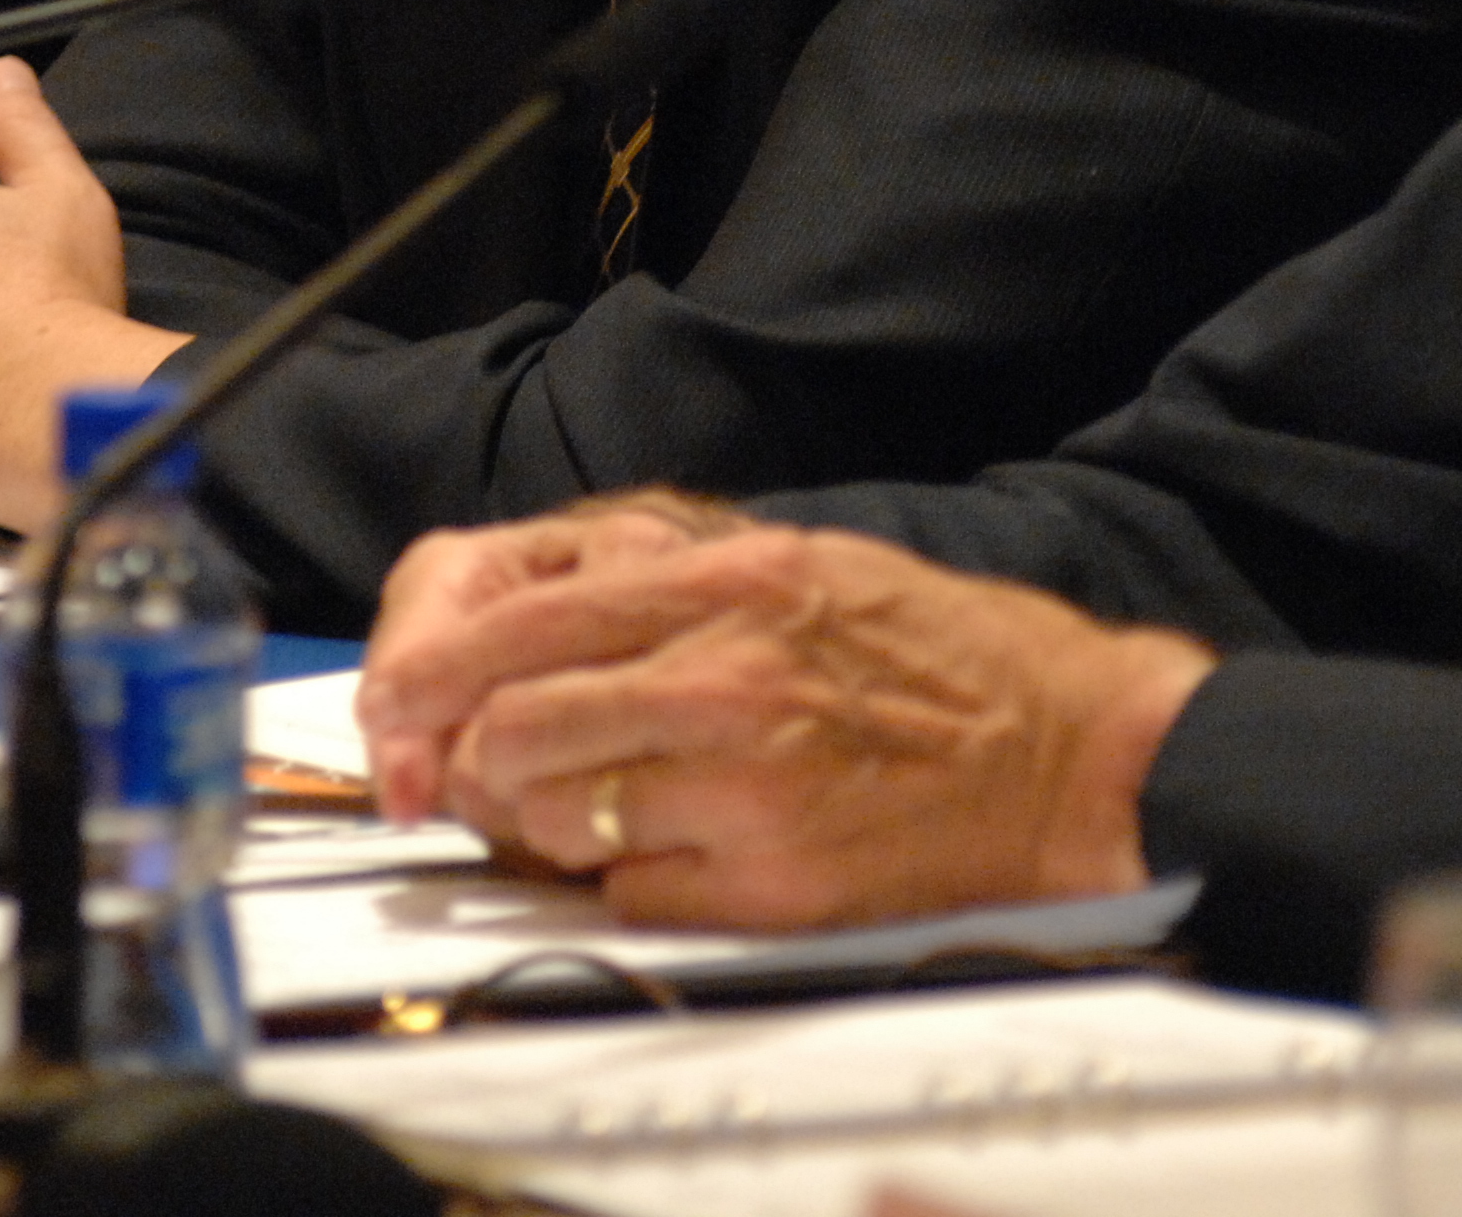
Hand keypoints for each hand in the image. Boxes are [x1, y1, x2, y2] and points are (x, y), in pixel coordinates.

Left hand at [357, 512, 1217, 930]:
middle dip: (478, 760)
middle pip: (516, 728)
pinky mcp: (772, 885)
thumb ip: (673, 591)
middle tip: (483, 775)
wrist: (1068, 752)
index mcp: (730, 583)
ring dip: (555, 824)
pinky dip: (632, 884)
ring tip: (606, 808)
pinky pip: (630, 896)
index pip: (526, 622)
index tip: (392, 705)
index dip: (433, 671)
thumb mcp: (807, 564)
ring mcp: (748, 788)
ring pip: (561, 820)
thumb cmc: (941, 655)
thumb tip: (540, 633)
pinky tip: (686, 853)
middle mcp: (727, 679)